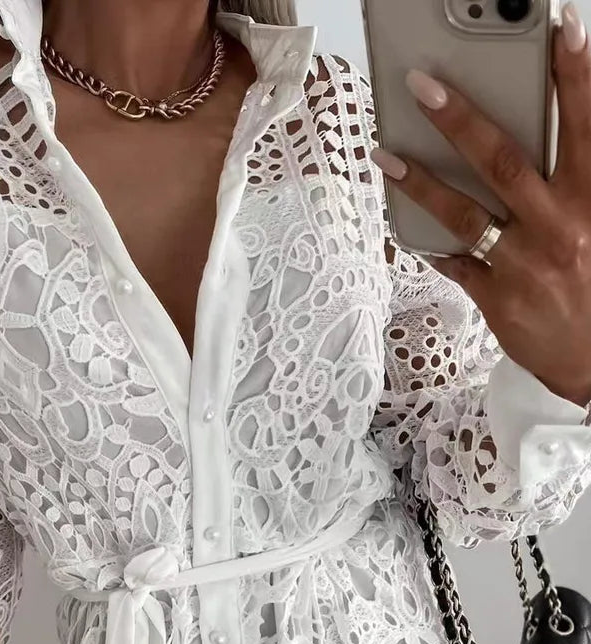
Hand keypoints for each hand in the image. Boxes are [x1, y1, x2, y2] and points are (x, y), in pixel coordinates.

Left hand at [370, 1, 590, 405]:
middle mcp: (558, 231)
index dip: (574, 77)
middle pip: (505, 162)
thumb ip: (578, 184)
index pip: (583, 128)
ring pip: (465, 214)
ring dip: (421, 180)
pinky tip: (405, 220)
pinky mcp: (497, 301)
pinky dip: (429, 241)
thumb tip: (551, 136)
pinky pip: (455, 264)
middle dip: (462, 119)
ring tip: (386, 153)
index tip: (563, 29)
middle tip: (425, 84)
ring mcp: (523, 267)